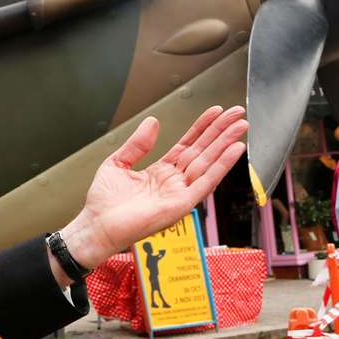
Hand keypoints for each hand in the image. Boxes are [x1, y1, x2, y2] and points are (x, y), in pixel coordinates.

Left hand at [57, 106, 248, 276]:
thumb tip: (152, 121)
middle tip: (237, 114)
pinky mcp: (182, 204)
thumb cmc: (103, 203)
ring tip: (241, 126)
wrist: (97, 226)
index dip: (202, 128)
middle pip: (202, 151)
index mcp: (160, 172)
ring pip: (208, 163)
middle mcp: (174, 181)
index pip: (187, 145)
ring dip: (226, 144)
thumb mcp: (117, 164)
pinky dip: (222, 166)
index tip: (215, 112)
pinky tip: (234, 150)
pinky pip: (206, 182)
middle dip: (220, 132)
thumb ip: (137, 144)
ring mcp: (180, 192)